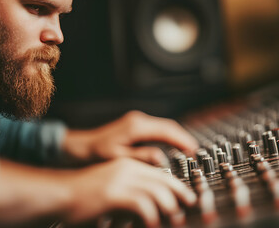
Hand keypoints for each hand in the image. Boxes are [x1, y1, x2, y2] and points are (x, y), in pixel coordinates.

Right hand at [61, 158, 196, 227]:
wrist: (59, 193)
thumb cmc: (84, 196)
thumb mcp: (112, 189)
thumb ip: (131, 193)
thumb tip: (152, 207)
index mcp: (128, 165)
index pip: (161, 174)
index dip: (179, 187)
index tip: (189, 199)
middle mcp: (127, 168)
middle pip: (164, 180)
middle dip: (181, 197)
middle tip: (188, 212)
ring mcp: (121, 179)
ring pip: (158, 191)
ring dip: (170, 208)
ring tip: (175, 221)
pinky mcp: (113, 193)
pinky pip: (143, 205)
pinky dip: (152, 218)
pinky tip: (152, 226)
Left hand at [62, 111, 197, 165]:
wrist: (83, 147)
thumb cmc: (97, 154)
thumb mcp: (119, 158)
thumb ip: (141, 157)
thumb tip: (161, 157)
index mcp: (136, 126)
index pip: (166, 130)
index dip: (182, 140)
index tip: (193, 150)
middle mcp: (139, 120)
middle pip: (169, 125)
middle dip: (183, 137)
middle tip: (195, 151)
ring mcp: (138, 121)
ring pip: (165, 126)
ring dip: (177, 136)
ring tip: (188, 150)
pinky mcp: (137, 125)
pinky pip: (158, 128)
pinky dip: (169, 136)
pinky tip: (174, 146)